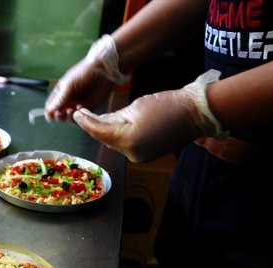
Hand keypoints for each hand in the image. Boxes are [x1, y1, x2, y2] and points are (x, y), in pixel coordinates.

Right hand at [44, 59, 113, 121]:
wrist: (103, 69)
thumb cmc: (84, 72)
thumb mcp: (69, 84)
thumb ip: (60, 98)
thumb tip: (49, 110)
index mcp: (61, 92)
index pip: (51, 105)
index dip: (49, 112)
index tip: (50, 115)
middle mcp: (69, 100)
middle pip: (59, 114)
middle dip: (58, 116)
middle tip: (60, 114)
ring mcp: (78, 104)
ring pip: (70, 117)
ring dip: (69, 117)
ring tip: (71, 111)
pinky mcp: (89, 107)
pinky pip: (82, 116)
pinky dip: (80, 116)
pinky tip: (81, 108)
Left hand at [72, 70, 226, 162]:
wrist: (196, 114)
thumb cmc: (168, 104)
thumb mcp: (136, 107)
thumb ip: (114, 117)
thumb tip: (100, 121)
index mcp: (128, 140)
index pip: (99, 132)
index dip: (86, 123)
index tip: (76, 114)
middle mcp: (132, 154)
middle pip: (106, 141)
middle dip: (95, 128)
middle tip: (84, 115)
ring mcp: (140, 157)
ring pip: (116, 145)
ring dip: (108, 133)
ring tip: (98, 119)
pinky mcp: (147, 156)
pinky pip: (127, 147)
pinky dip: (121, 137)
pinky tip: (117, 127)